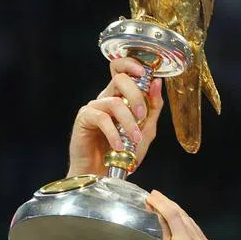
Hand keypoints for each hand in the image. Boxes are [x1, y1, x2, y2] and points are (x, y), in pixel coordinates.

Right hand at [67, 57, 164, 177]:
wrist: (102, 175)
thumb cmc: (122, 153)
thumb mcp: (145, 131)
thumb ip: (153, 108)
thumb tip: (157, 84)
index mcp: (119, 96)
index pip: (121, 69)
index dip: (131, 64)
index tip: (145, 72)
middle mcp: (106, 98)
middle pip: (119, 79)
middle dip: (136, 96)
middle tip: (142, 116)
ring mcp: (94, 107)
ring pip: (114, 102)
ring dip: (129, 122)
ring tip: (134, 139)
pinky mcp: (84, 119)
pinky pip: (101, 118)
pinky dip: (113, 133)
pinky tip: (118, 146)